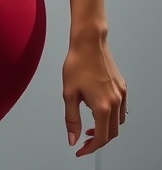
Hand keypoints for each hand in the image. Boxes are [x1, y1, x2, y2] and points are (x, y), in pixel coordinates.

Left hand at [63, 39, 126, 156]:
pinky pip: (121, 109)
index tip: (80, 150)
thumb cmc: (77, 63)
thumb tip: (73, 139)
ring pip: (119, 122)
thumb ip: (72, 119)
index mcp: (103, 106)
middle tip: (84, 140)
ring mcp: (121, 94)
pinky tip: (99, 110)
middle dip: (98, 140)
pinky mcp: (122, 86)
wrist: (88, 42)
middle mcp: (116, 102)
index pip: (101, 138)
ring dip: (106, 128)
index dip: (90, 148)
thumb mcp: (69, 93)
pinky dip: (112, 116)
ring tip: (91, 125)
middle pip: (112, 133)